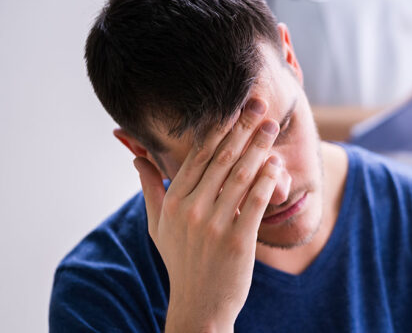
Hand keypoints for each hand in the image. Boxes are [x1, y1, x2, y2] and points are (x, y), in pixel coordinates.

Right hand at [133, 98, 282, 332]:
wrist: (199, 305)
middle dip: (243, 129)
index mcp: (173, 202)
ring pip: (240, 176)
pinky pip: (254, 202)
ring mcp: (214, 225)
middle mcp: (191, 210)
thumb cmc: (181, 262)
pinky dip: (266, 180)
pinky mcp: (238, 241)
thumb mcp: (158, 226)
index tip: (234, 108)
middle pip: (221, 159)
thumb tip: (136, 158)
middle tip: (260, 106)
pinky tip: (276, 164)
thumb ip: (150, 188)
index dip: (218, 130)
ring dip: (258, 148)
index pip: (198, 156)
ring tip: (272, 126)